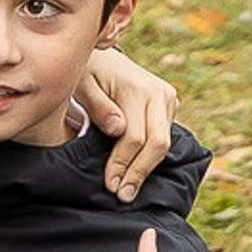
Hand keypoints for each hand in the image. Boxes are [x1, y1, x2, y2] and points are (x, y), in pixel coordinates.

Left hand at [83, 43, 176, 201]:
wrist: (102, 55)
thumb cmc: (86, 72)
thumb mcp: (82, 84)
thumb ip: (98, 106)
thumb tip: (117, 130)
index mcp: (137, 88)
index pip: (134, 136)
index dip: (122, 162)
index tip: (110, 183)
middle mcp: (158, 93)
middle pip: (157, 143)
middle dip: (139, 171)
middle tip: (124, 195)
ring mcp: (167, 98)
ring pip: (164, 143)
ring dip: (146, 167)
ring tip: (129, 189)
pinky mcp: (169, 104)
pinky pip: (163, 136)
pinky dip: (150, 155)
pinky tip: (137, 171)